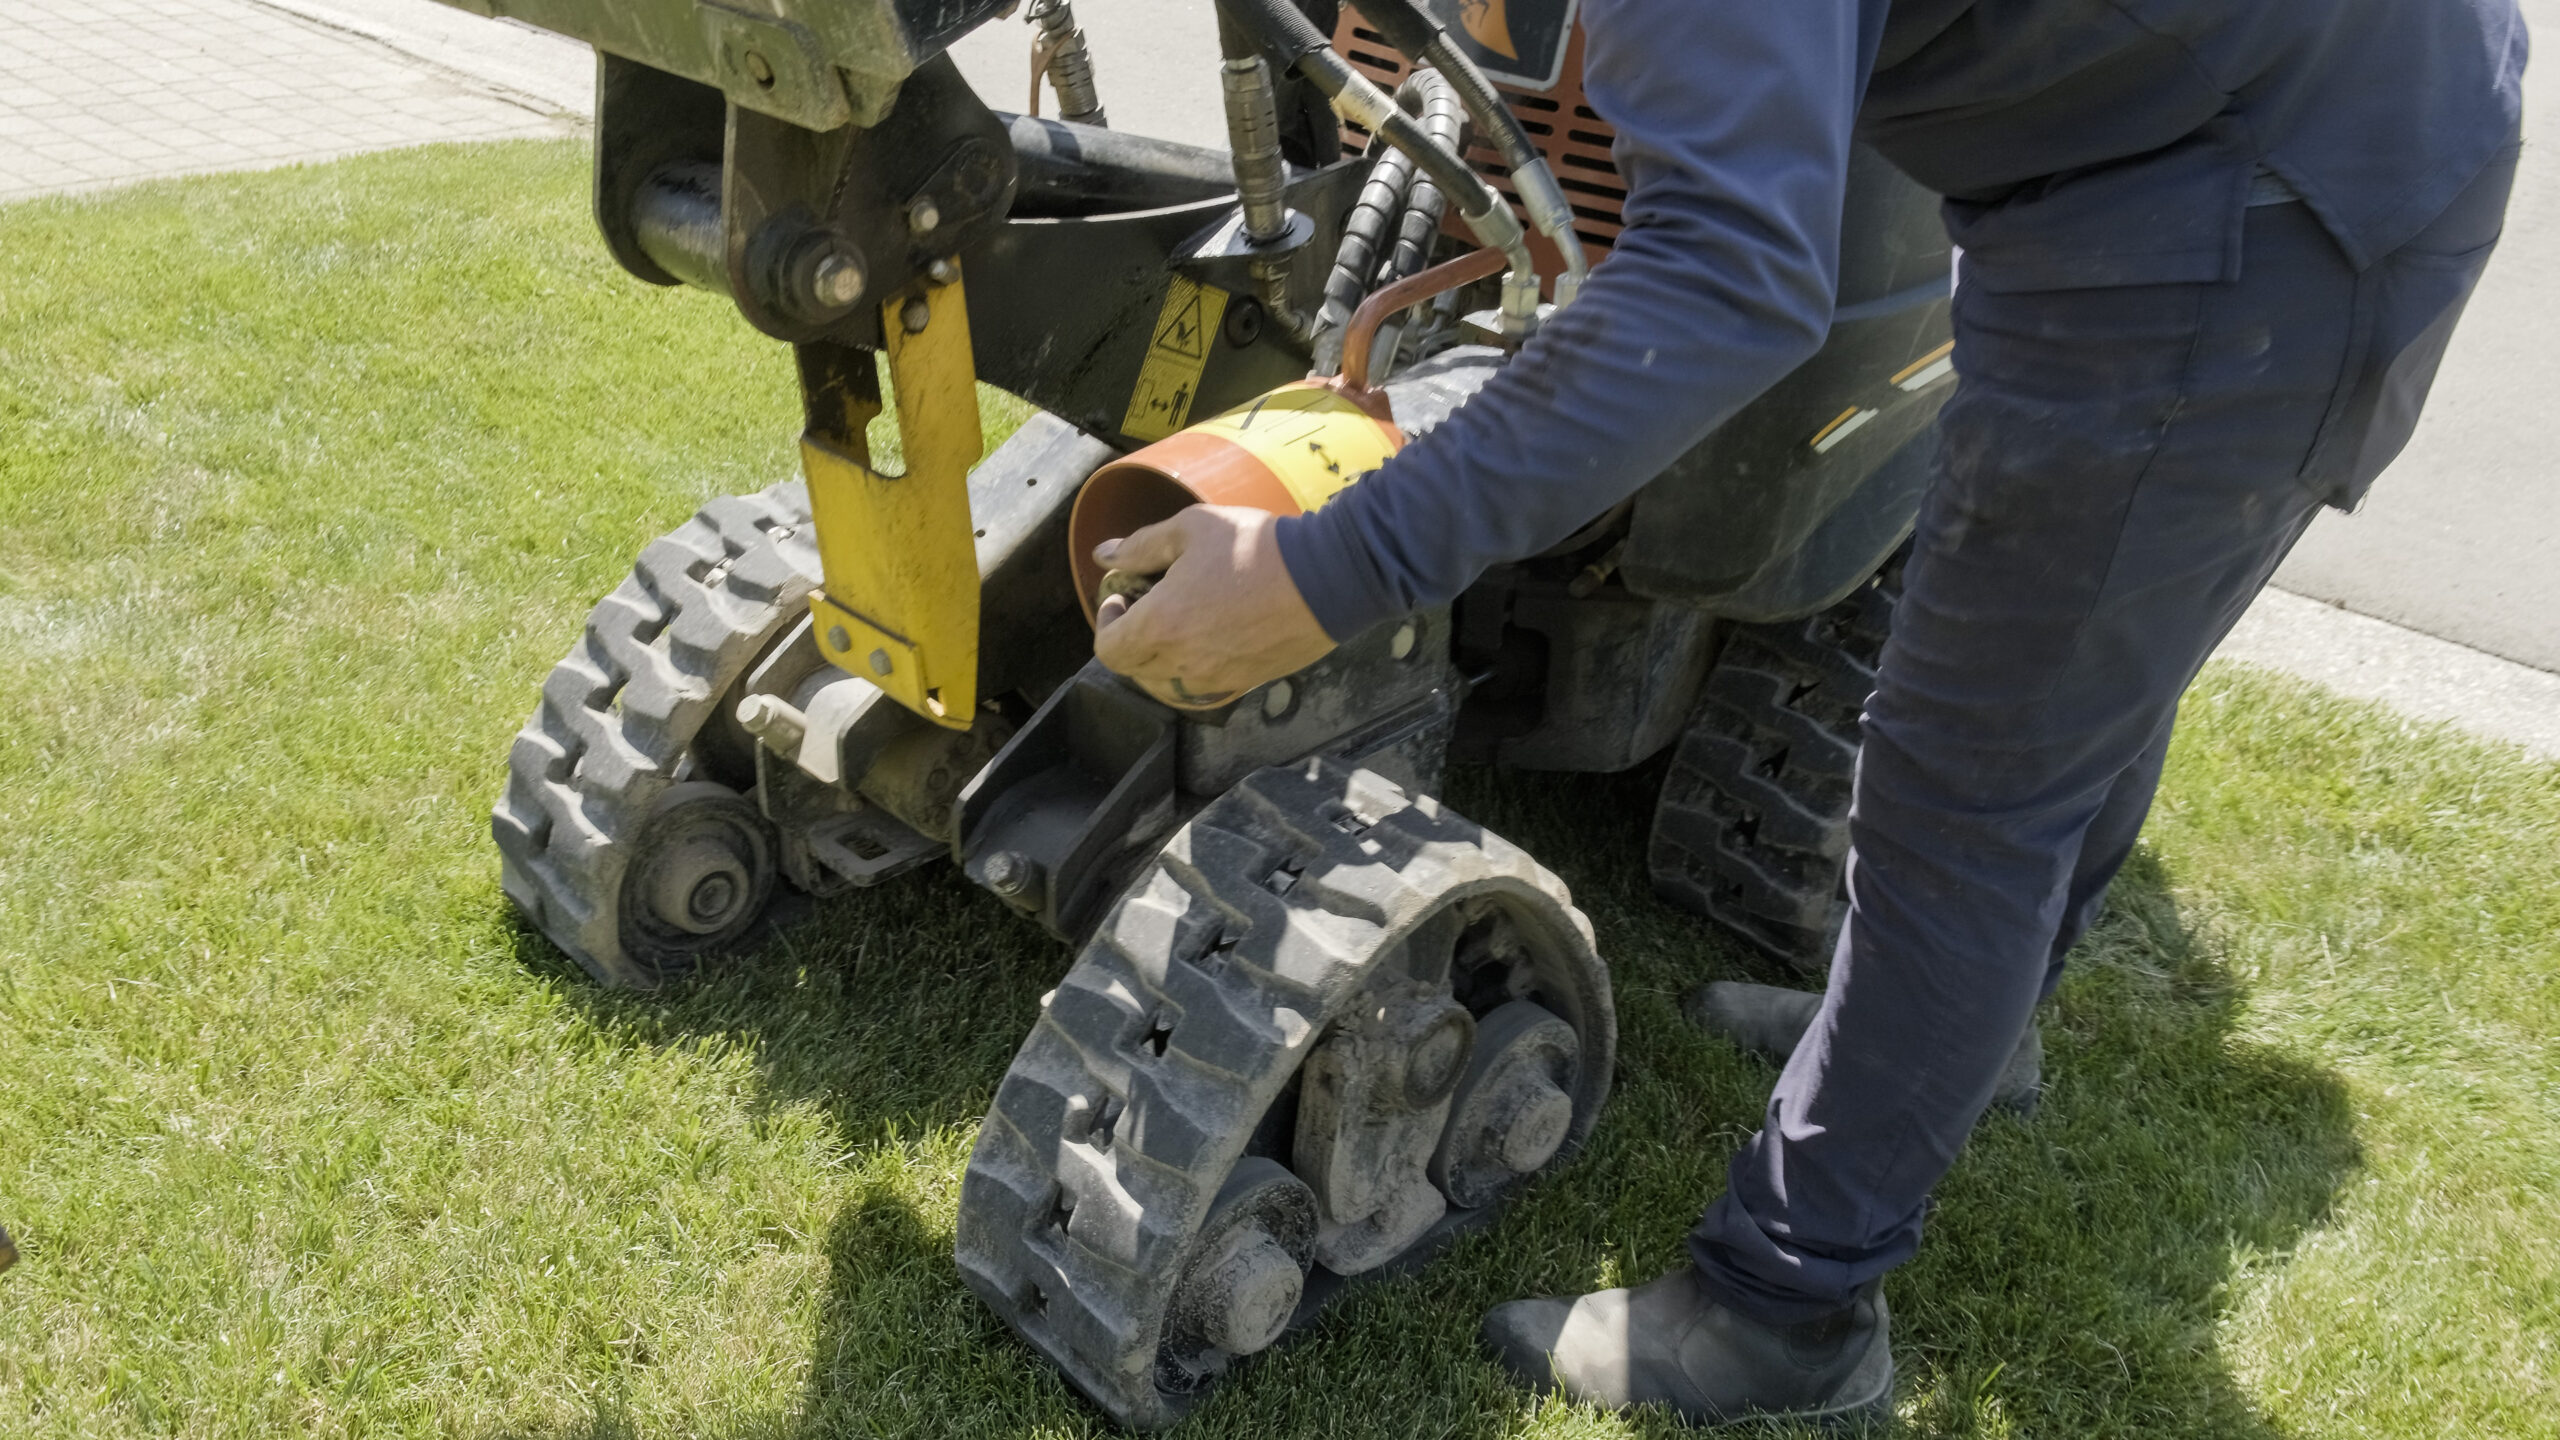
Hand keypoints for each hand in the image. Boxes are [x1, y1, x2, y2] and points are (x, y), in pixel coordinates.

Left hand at [1091, 505, 1336, 708]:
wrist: (1324, 578)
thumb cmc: (1255, 547)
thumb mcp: (1192, 528)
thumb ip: (1141, 545)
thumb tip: (1103, 555)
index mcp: (1161, 624)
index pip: (1109, 649)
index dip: (1106, 623)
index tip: (1122, 597)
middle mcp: (1183, 663)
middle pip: (1133, 671)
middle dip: (1130, 638)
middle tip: (1148, 605)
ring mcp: (1214, 679)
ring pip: (1165, 686)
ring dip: (1158, 661)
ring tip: (1178, 625)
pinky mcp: (1243, 684)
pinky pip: (1200, 692)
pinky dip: (1190, 674)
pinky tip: (1206, 641)